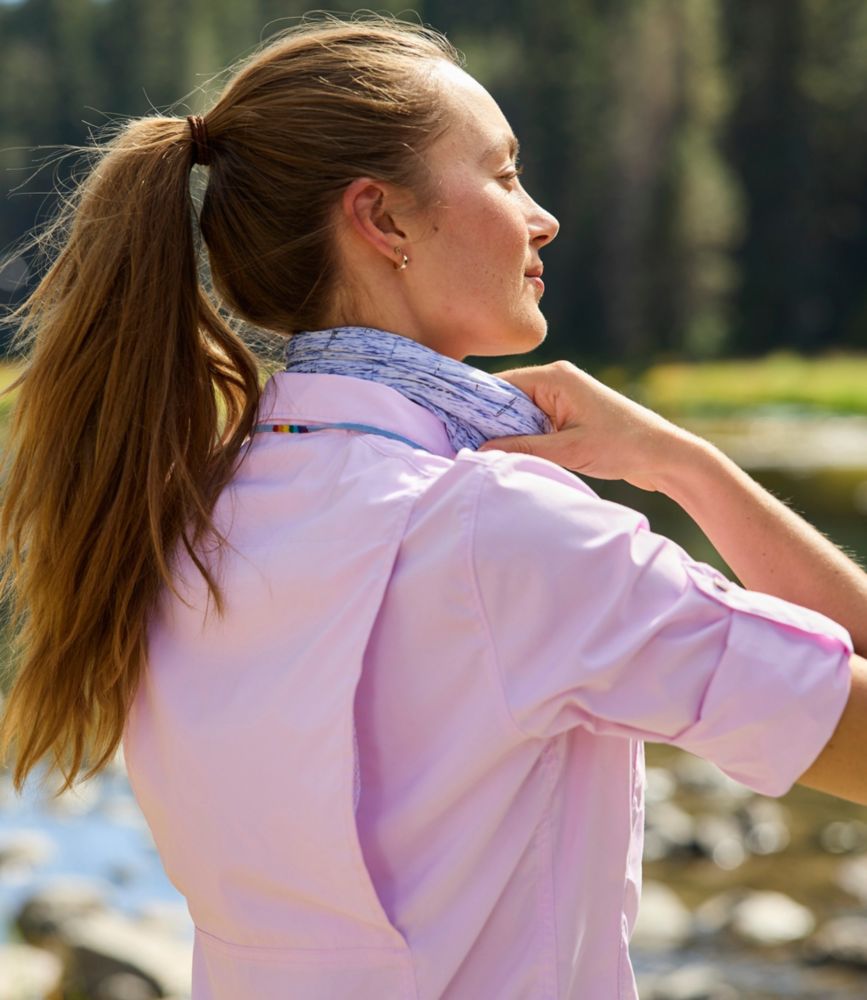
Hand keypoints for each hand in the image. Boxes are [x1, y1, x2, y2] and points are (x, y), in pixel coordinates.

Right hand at [478, 361, 699, 491]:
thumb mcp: (569, 450)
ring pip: (519, 415)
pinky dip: (522, 438)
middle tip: (463, 447)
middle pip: (505, 400)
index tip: (452, 428)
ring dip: (507, 434)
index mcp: (554, 378)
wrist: (664, 455)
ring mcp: (562, 398)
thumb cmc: (622, 446)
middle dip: (488, 424)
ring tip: (484, 455)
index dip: (474, 407)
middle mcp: (556, 381)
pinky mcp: (569, 415)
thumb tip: (480, 451)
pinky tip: (510, 456)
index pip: (499, 386)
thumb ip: (523, 448)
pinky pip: (534, 424)